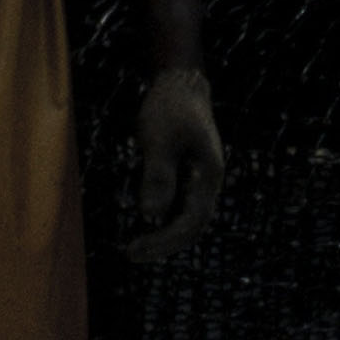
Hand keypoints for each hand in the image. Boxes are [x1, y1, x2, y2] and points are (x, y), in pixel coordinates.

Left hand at [127, 66, 222, 259]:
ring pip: (187, 219)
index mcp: (208, 174)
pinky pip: (180, 208)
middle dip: (163, 245)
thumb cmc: (170, 109)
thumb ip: (157, 176)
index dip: (163, 241)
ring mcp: (200, 179)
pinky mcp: (188, 176)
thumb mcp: (159, 140)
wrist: (181, 85)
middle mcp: (208, 181)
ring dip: (163, 237)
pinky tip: (144, 227)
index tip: (133, 250)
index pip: (191, 222)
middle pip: (192, 226)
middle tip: (130, 254)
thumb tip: (151, 215)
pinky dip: (163, 222)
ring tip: (135, 248)